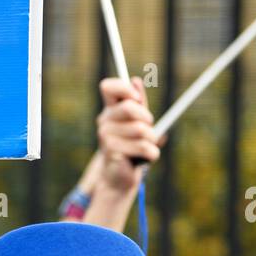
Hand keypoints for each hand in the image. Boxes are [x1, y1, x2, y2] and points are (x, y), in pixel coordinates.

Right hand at [96, 77, 161, 194]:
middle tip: (148, 128)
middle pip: (130, 108)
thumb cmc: (132, 145)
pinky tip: (144, 158)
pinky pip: (143, 147)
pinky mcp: (111, 151)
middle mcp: (104, 120)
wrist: (120, 175)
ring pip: (140, 130)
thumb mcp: (139, 121)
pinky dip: (152, 154)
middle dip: (147, 118)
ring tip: (146, 146)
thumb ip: (139, 102)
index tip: (137, 99)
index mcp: (110, 109)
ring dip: (151, 139)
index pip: (108, 87)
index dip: (124, 89)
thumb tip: (135, 80)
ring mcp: (105, 136)